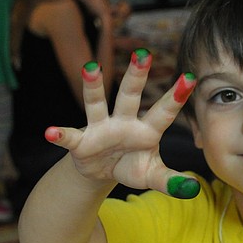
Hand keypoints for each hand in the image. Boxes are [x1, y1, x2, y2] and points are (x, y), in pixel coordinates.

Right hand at [43, 51, 200, 198]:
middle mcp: (124, 122)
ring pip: (97, 104)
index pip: (164, 111)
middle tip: (144, 53)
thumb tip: (192, 189)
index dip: (176, 96)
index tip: (191, 78)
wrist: (104, 172)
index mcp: (147, 130)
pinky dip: (60, 135)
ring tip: (91, 68)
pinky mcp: (81, 142)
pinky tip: (50, 133)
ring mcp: (101, 128)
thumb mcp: (152, 176)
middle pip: (130, 95)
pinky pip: (69, 137)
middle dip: (137, 75)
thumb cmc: (133, 166)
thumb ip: (171, 181)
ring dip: (93, 87)